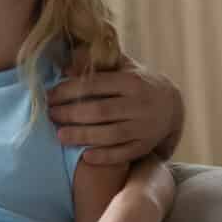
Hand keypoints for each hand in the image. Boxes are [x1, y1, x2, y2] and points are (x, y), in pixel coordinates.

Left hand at [48, 61, 185, 165]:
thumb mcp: (122, 67)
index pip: (95, 85)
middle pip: (100, 111)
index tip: (50, 96)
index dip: (69, 91)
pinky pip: (123, 154)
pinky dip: (104, 157)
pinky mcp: (145, 146)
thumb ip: (97, 64)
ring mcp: (144, 127)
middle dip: (71, 114)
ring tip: (60, 136)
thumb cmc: (137, 83)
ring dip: (82, 136)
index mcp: (131, 81)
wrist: (172, 105)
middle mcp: (139, 104)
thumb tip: (66, 65)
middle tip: (51, 116)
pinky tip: (85, 156)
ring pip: (110, 134)